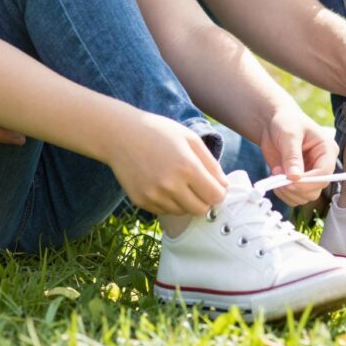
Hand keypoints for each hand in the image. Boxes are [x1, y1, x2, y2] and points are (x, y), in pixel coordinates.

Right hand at [107, 112, 227, 215]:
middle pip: (200, 210)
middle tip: (199, 185)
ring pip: (183, 212)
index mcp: (187, 167)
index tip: (215, 184)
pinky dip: (170, 202)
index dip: (219, 192)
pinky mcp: (141, 201)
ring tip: (178, 181)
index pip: (215, 196)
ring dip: (186, 201)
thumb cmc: (160, 132)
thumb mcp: (191, 139)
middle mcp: (170, 185)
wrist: (121, 135)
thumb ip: (211, 164)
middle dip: (205, 200)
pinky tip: (163, 184)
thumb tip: (224, 186)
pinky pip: (164, 211)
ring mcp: (154, 196)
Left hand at [258, 105, 338, 205]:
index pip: (325, 173)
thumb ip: (292, 156)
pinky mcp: (298, 181)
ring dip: (287, 191)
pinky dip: (282, 193)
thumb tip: (295, 177)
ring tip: (275, 173)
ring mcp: (310, 175)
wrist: (272, 123)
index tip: (289, 181)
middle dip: (295, 187)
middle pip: (316, 189)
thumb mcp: (289, 135)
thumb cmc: (285, 122)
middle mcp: (321, 165)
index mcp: (327, 150)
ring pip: (305, 197)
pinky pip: (294, 197)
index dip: (308, 181)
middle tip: (277, 176)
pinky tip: (274, 176)